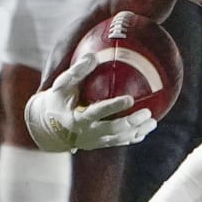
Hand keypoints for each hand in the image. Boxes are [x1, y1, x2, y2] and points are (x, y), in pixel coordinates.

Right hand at [22, 53, 157, 152]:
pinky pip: (118, 143)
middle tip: (147, 113)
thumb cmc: (58, 100)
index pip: (97, 112)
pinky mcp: (98, 145)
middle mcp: (86, 133)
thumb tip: (94, 56)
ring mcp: (93, 141)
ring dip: (137, 132)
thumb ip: (77, 72)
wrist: (47, 127)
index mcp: (76, 118)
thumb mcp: (62, 86)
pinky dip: (132, 138)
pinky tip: (145, 131)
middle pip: (112, 130)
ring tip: (153, 122)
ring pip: (118, 139)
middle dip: (131, 123)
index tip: (130, 99)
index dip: (113, 107)